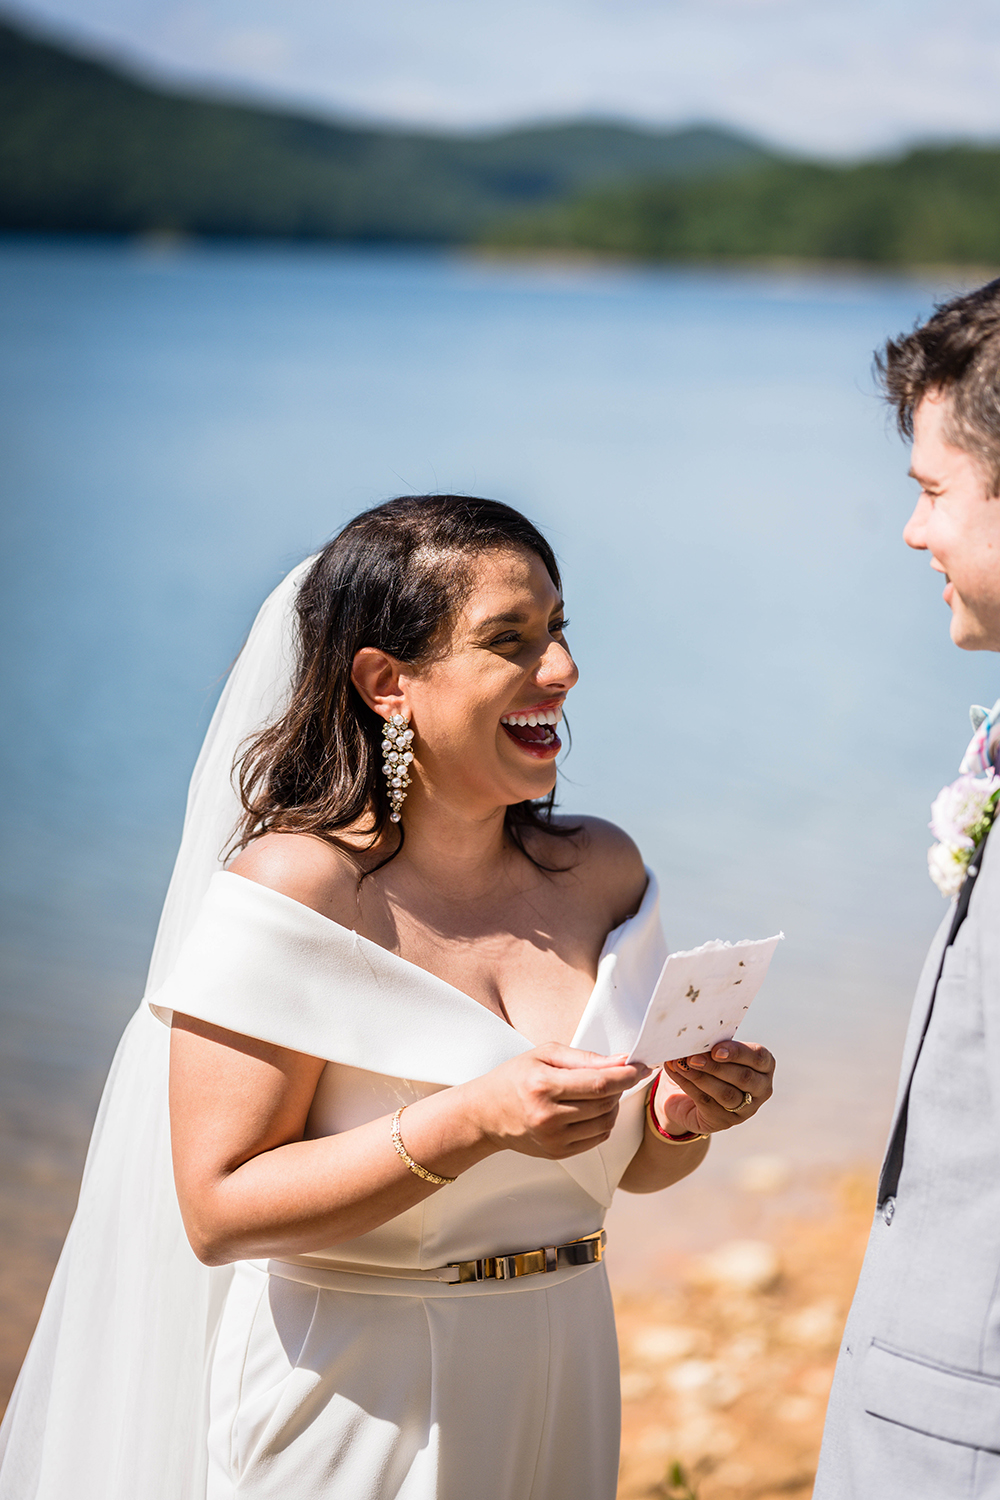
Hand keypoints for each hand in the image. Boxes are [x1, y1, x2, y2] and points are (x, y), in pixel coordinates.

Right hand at [469, 1044, 649, 1159]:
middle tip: (618, 1074)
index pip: (600, 1083)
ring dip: (613, 1105)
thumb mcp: (544, 1055)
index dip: (627, 1074)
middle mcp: (548, 1116)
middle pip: (606, 1103)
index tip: (641, 1066)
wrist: (485, 1113)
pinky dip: (604, 1122)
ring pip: (606, 1123)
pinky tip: (594, 1109)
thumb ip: (584, 1057)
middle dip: (620, 1087)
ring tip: (603, 1091)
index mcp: (543, 1086)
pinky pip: (597, 1139)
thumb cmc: (514, 1078)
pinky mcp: (558, 1153)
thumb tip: (620, 1061)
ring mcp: (553, 1139)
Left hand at [657, 1041, 773, 1136]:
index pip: (759, 1057)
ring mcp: (745, 1109)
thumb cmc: (710, 1065)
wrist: (690, 1095)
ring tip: (682, 1064)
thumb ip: (713, 1046)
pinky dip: (689, 1085)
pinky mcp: (724, 1120)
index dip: (738, 1052)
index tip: (716, 1050)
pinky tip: (677, 1072)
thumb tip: (695, 1039)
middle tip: (693, 1057)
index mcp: (764, 1066)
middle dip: (717, 1067)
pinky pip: (707, 1102)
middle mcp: (761, 1089)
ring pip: (726, 1094)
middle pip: (744, 1078)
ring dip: (702, 1077)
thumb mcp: (716, 1053)